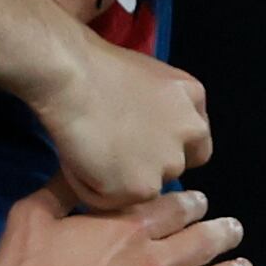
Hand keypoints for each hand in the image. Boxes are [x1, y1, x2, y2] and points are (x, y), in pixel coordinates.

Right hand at [0, 184, 251, 265]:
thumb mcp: (31, 216)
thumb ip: (60, 189)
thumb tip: (80, 166)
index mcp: (126, 230)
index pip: (173, 209)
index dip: (191, 203)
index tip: (200, 201)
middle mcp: (151, 264)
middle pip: (200, 244)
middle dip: (221, 233)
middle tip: (234, 230)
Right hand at [27, 31, 211, 207]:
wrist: (71, 77)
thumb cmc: (93, 65)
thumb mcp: (146, 76)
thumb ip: (161, 106)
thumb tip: (147, 129)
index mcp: (193, 97)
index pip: (195, 142)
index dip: (167, 148)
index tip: (140, 146)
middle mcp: (191, 131)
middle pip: (174, 167)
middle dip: (147, 166)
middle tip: (111, 153)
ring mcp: (168, 162)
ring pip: (144, 188)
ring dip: (119, 181)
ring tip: (89, 156)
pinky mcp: (140, 188)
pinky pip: (111, 200)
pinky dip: (91, 188)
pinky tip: (77, 162)